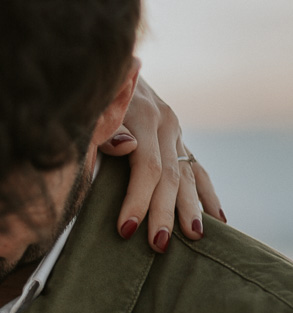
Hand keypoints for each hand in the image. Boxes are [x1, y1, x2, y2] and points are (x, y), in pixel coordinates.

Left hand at [99, 75, 223, 252]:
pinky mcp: (179, 139)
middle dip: (165, 214)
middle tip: (157, 245)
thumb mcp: (96, 105)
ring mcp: (177, 132)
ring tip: (195, 238)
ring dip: (192, 209)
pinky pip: (198, 170)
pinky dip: (207, 194)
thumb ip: (106, 126)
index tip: (125, 229)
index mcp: (146, 117)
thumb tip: (127, 146)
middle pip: (171, 177)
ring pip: (189, 175)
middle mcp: (168, 125)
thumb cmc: (96, 94)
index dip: (138, 200)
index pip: (148, 168)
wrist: (113, 67)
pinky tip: (218, 217)